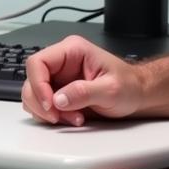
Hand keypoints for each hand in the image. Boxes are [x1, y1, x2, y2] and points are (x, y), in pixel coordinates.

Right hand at [22, 35, 142, 125]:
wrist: (137, 95)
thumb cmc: (129, 86)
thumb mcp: (111, 89)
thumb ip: (84, 92)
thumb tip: (58, 99)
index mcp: (72, 50)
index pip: (38, 62)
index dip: (38, 85)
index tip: (50, 105)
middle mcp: (61, 62)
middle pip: (32, 79)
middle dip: (42, 103)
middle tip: (59, 117)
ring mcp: (58, 77)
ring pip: (33, 94)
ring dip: (47, 112)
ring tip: (72, 118)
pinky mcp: (58, 92)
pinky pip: (41, 104)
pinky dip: (50, 116)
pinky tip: (70, 118)